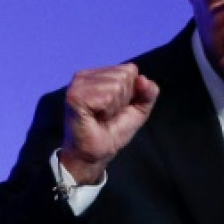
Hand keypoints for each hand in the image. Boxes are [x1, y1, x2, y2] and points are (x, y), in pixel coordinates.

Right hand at [59, 63, 159, 183]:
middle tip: (108, 114)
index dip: (131, 93)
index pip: (130, 70)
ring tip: (101, 116)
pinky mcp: (75, 95)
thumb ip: (148, 93)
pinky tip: (95, 117)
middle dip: (122, 100)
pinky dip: (106, 111)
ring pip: (116, 85)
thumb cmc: (113, 131)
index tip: (117, 107)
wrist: (96, 154)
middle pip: (124, 76)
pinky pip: (106, 96)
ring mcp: (78, 84)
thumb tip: (144, 79)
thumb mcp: (139, 109)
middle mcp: (86, 75)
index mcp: (98, 74)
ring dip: (113, 107)